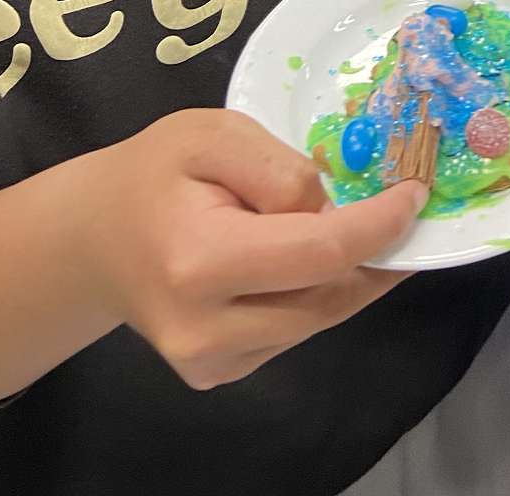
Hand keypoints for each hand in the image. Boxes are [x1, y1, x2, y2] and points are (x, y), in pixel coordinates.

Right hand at [79, 109, 422, 389]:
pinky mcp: (217, 374)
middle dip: (372, 252)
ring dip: (347, 275)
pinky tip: (299, 261)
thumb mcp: (212, 134)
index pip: (319, 253)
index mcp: (200, 262)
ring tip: (354, 228)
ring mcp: (209, 363)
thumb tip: (334, 206)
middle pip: (327, 294)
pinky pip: (293, 333)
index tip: (415, 195)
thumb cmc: (154, 174)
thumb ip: (278, 166)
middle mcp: (204, 329)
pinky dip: (314, 296)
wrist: (94, 239)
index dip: (378, 227)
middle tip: (399, 211)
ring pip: (318, 319)